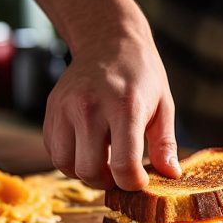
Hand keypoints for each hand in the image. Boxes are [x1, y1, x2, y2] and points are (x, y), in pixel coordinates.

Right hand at [10, 0, 181, 189]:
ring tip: (105, 161)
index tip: (140, 182)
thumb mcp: (163, 105)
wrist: (108, 39)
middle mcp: (90, 107)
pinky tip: (89, 148)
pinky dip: (70, 159)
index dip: (133, 183)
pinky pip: (54, 150)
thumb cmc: (142, 75)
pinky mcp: (51, 109)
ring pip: (66, 165)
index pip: (123, 164)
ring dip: (86, 173)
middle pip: (90, 170)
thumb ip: (165, 143)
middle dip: (108, 182)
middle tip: (121, 174)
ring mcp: (66, 107)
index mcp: (125, 107)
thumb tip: (171, 175)